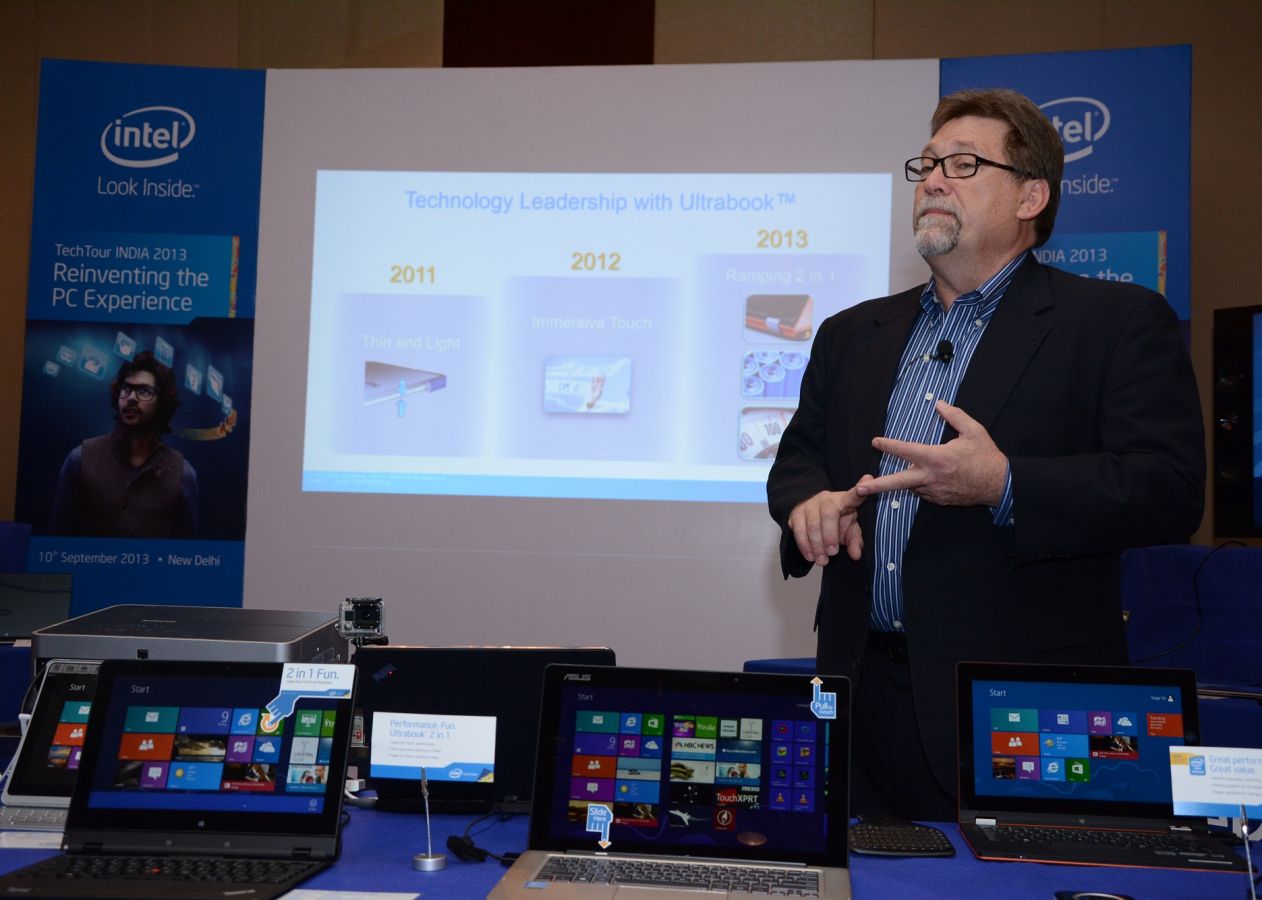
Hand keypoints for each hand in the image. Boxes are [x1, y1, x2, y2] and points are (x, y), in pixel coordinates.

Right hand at [787, 476, 871, 566]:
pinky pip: (798, 530)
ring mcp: (809, 504)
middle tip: (832, 553)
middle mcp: (826, 499)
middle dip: (830, 536)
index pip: (854, 495)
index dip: (861, 490)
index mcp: (844, 501)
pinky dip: (804, 546)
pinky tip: (810, 556)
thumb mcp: (850, 532)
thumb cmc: (836, 524)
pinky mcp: (796, 514)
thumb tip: (856, 555)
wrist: (812, 518)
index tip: (865, 488)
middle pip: (828, 514)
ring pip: (812, 524)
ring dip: (816, 545)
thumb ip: (855, 542)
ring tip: (822, 560)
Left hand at [856, 400, 1007, 506]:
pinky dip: (920, 485)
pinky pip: (923, 492)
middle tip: (859, 489)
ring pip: (910, 486)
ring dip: (905, 480)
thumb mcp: (974, 431)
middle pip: (898, 482)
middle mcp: (931, 477)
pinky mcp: (939, 500)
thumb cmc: (986, 456)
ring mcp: (934, 491)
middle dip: (877, 486)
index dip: (889, 445)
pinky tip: (927, 478)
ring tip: (908, 473)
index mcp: (937, 458)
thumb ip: (954, 415)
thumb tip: (939, 403)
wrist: (1000, 485)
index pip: (906, 451)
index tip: (875, 441)